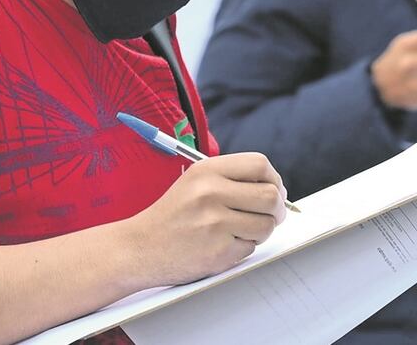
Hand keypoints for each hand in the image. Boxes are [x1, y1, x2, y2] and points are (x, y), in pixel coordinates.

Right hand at [127, 153, 287, 285]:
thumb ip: (232, 179)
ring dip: (261, 230)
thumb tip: (277, 189)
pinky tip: (224, 244)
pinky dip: (244, 248)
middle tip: (271, 215)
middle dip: (277, 208)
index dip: (274, 179)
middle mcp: (211, 193)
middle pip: (270, 196)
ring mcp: (215, 223)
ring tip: (241, 231)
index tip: (274, 189)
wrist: (140, 247)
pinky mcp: (218, 251)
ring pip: (266, 225)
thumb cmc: (173, 215)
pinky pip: (251, 248)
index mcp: (207, 170)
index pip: (260, 164)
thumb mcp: (196, 182)